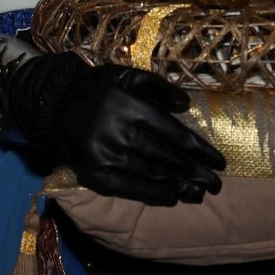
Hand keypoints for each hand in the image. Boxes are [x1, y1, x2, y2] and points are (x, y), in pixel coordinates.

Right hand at [8, 54, 224, 205]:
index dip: (199, 150)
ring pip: (150, 174)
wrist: (55, 105)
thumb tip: (185, 104)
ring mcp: (105, 155)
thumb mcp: (127, 76)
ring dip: (178, 186)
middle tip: (217, 184)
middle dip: (195, 173)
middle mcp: (119, 132)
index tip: (219, 162)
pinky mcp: (92, 173)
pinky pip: (127, 188)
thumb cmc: (98, 88)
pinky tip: (170, 198)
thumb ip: (158, 87)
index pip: (174, 133)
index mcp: (130, 107)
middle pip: (166, 157)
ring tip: (200, 193)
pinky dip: (150, 194)